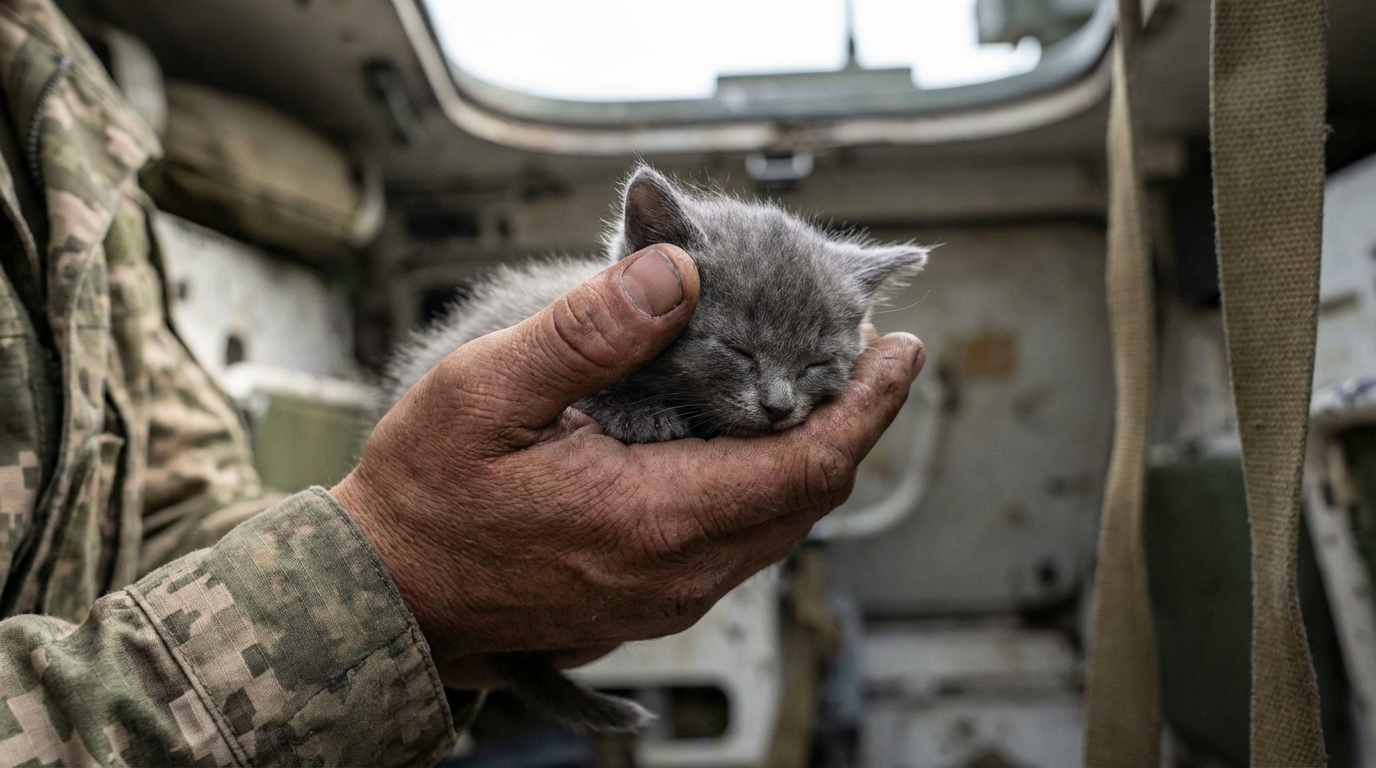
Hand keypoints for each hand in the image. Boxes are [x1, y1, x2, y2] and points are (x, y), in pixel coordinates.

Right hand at [331, 244, 924, 687]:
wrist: (391, 598)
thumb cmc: (427, 495)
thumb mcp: (487, 391)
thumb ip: (588, 332)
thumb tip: (676, 271)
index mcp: (658, 520)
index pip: (808, 465)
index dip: (867, 404)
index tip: (901, 348)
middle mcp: (681, 572)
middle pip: (808, 494)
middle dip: (848, 419)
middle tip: (863, 347)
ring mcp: (670, 594)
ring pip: (779, 521)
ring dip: (810, 451)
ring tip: (820, 380)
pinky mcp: (653, 598)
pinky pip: (740, 539)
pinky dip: (765, 482)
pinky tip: (748, 435)